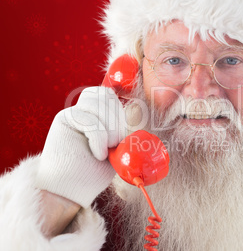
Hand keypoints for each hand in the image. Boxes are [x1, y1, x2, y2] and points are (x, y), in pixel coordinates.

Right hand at [35, 86, 125, 207]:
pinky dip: (99, 139)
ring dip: (109, 128)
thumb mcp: (114, 150)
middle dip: (117, 120)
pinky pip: (91, 121)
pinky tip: (98, 154)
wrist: (69, 189)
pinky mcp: (63, 120)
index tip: (120, 136)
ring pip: (98, 102)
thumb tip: (136, 113)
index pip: (109, 95)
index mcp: (95, 115)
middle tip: (115, 145)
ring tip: (106, 149)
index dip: (119, 110)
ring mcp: (72, 113)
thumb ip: (119, 131)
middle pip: (106, 95)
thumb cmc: (91, 173)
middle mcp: (83, 111)